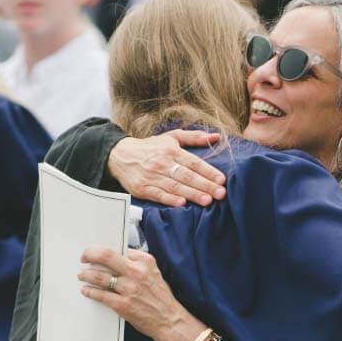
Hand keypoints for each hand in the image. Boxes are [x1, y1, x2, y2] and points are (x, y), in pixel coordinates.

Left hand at [78, 247, 186, 339]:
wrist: (170, 320)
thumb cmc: (162, 299)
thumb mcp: (154, 274)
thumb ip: (138, 265)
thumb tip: (119, 260)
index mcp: (145, 262)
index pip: (120, 249)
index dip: (105, 251)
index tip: (97, 253)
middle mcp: (137, 272)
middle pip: (106, 256)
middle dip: (90, 254)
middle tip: (84, 257)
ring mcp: (129, 289)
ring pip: (99, 276)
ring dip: (86, 275)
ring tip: (82, 275)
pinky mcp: (123, 304)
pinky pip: (100, 295)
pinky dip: (90, 292)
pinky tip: (87, 290)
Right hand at [107, 130, 227, 206]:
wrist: (119, 155)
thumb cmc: (151, 147)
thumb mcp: (171, 137)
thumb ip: (194, 137)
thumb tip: (216, 137)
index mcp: (171, 150)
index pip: (193, 162)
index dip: (208, 171)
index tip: (222, 180)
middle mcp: (162, 163)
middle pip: (187, 176)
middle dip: (205, 185)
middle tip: (220, 193)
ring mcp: (151, 176)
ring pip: (175, 187)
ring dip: (192, 194)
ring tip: (207, 200)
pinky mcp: (142, 188)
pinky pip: (158, 195)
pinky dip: (170, 200)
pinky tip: (182, 204)